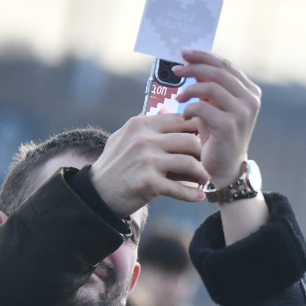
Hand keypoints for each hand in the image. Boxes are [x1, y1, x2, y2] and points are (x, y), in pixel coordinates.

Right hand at [89, 113, 209, 216]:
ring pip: (190, 162)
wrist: (97, 193)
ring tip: (204, 179)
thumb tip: (167, 109)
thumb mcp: (125, 137)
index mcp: (141, 124)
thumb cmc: (115, 164)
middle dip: (204, 153)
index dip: (198, 130)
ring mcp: (146, 160)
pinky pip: (179, 188)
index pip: (180, 119)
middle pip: (190, 140)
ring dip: (202, 174)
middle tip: (208, 162)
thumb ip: (147, 124)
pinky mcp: (148, 182)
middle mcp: (144, 139)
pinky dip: (192, 194)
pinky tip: (199, 197)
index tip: (206, 141)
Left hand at [174, 49, 261, 186]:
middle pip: (219, 71)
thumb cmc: (218, 135)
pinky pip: (203, 107)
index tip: (184, 54)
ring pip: (211, 86)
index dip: (204, 56)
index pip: (226, 65)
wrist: (225, 168)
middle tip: (176, 69)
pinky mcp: (229, 126)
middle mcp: (251, 99)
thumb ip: (209, 86)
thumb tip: (190, 64)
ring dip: (189, 89)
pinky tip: (185, 116)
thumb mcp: (215, 106)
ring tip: (179, 97)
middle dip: (194, 67)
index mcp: (250, 91)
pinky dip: (189, 108)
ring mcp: (243, 113)